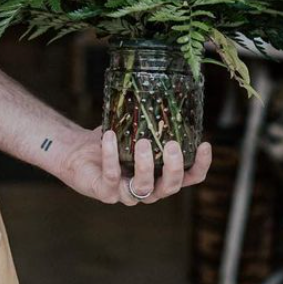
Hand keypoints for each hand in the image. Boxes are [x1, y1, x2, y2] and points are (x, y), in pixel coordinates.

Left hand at [58, 127, 211, 204]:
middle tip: (172, 145)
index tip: (205, 145)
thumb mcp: (133, 129)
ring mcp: (126, 193)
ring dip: (145, 166)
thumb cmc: (110, 141)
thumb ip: (149, 120)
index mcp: (159, 175)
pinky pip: (111, 177)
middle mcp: (148, 188)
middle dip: (174, 168)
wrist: (77, 152)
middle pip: (170, 187)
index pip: (188, 177)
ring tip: (143, 142)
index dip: (200, 166)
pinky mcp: (105, 192)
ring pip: (143, 188)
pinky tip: (109, 136)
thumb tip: (164, 89)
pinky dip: (110, 156)